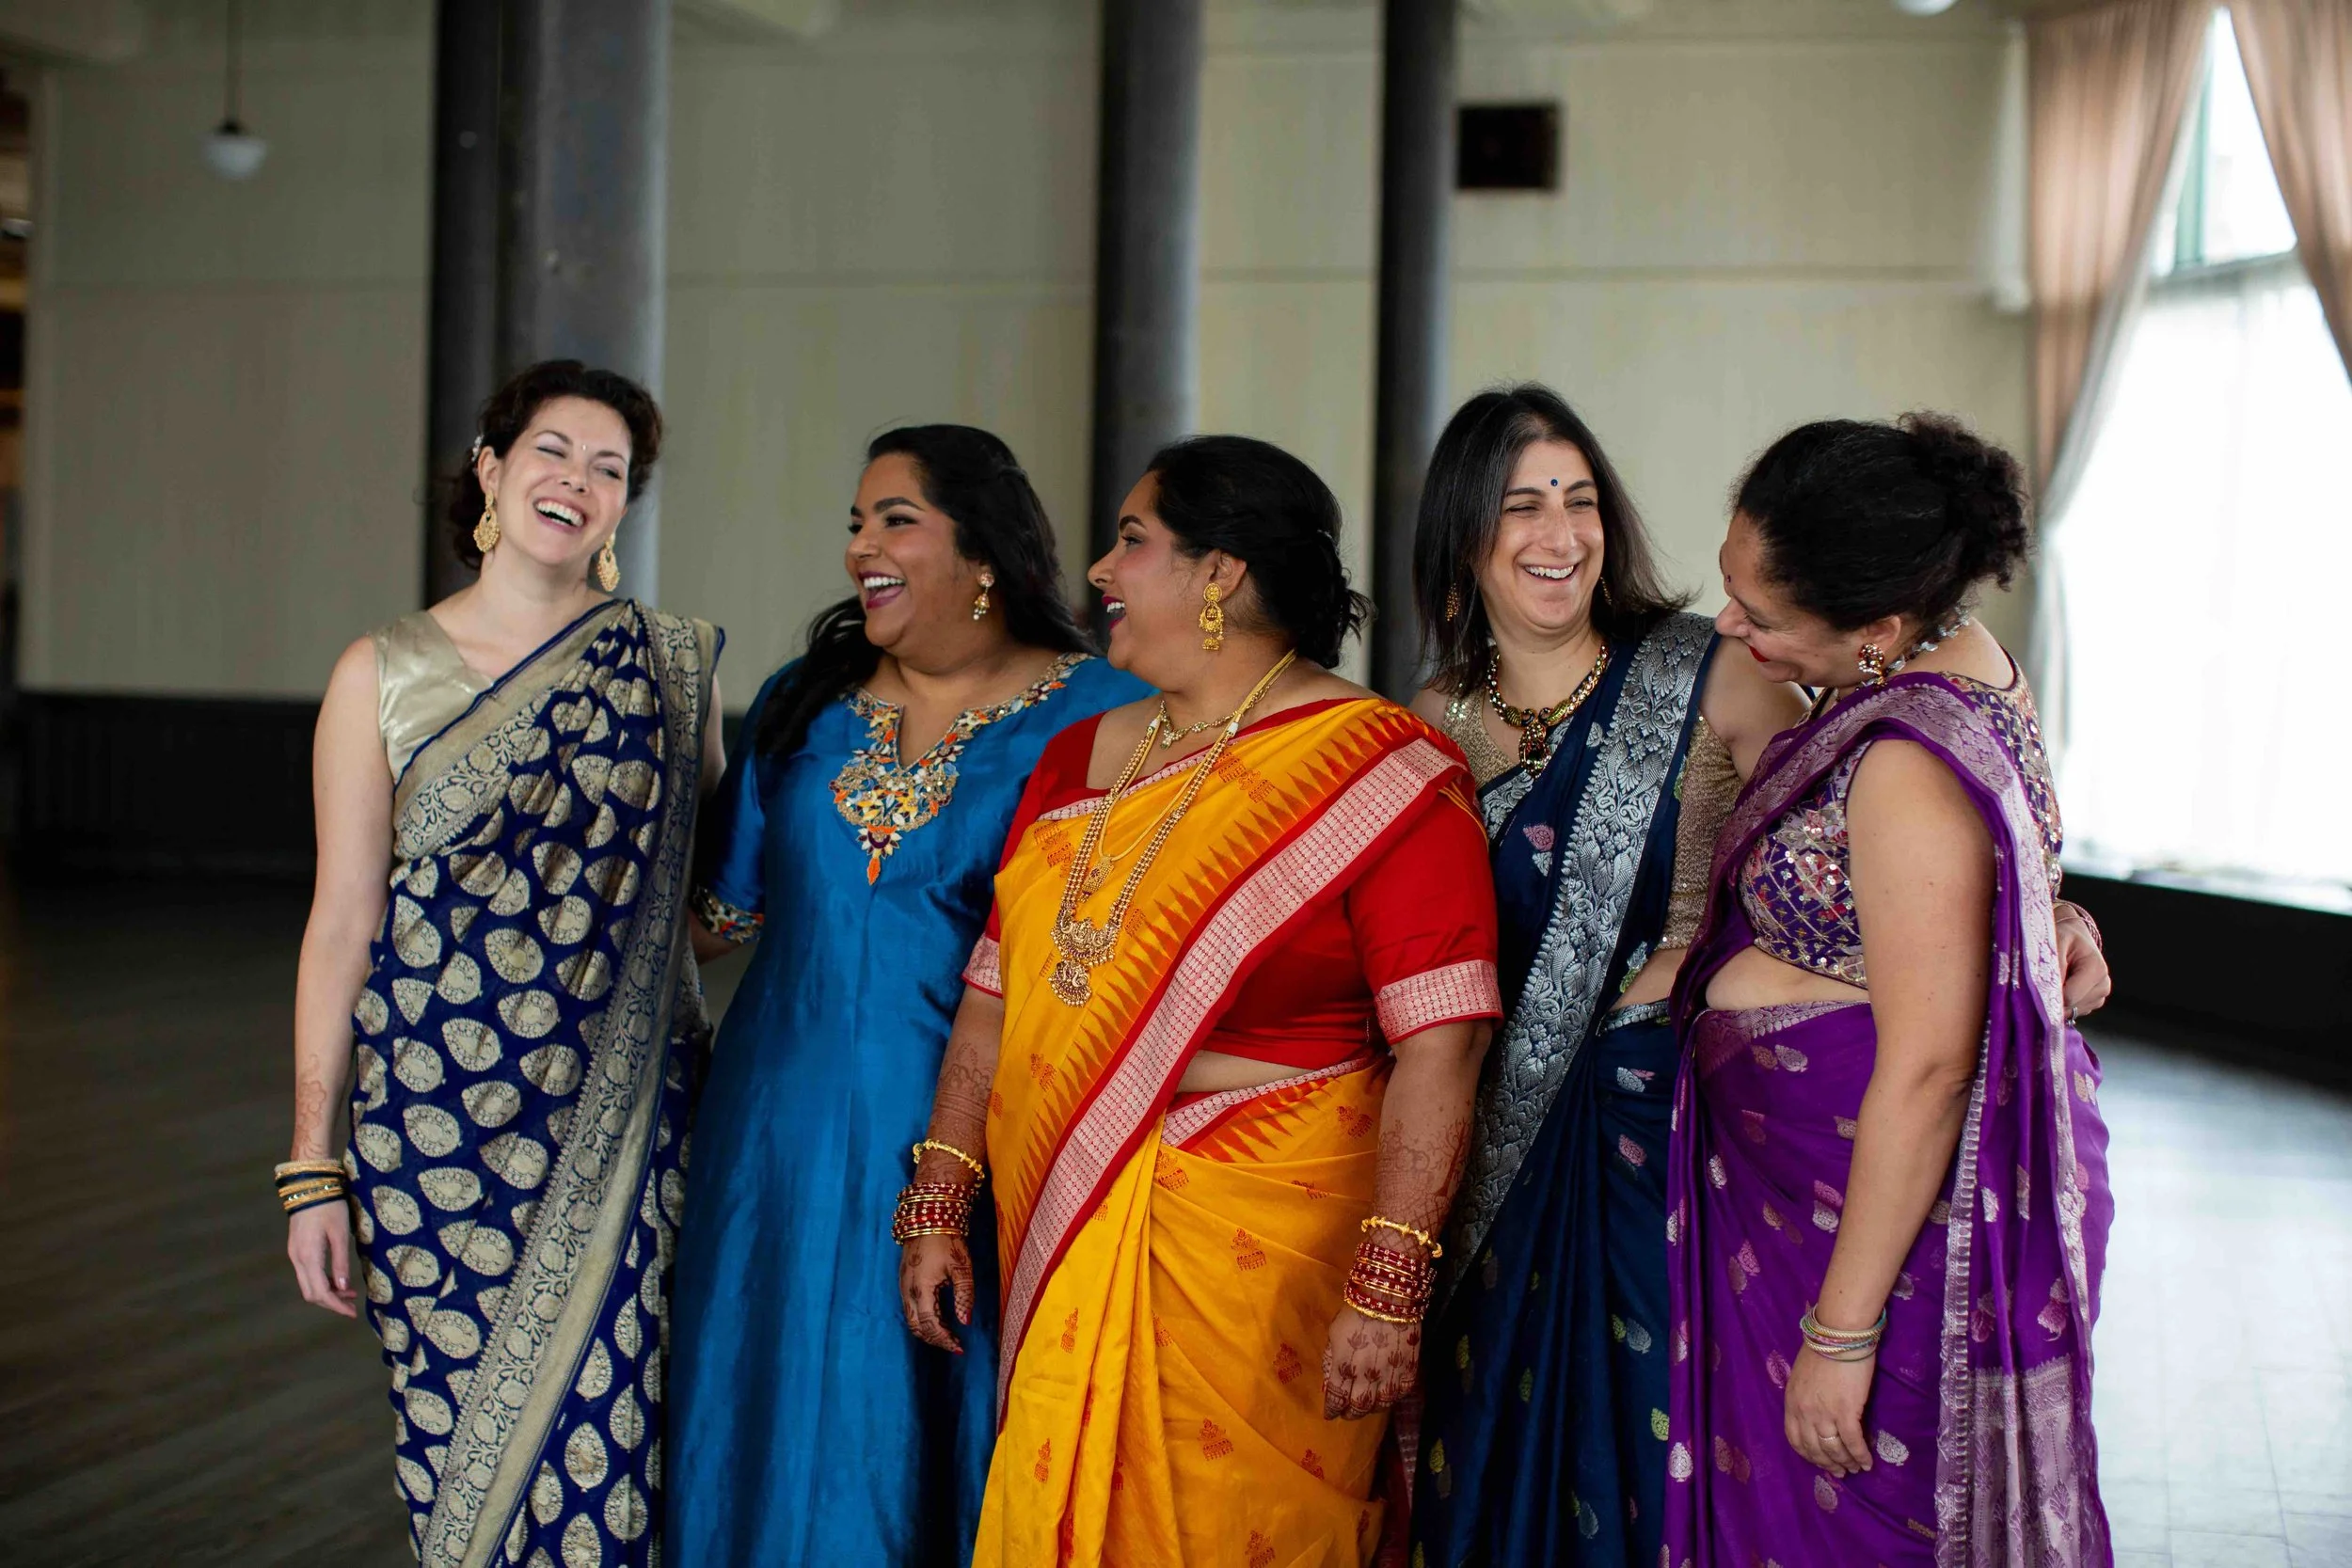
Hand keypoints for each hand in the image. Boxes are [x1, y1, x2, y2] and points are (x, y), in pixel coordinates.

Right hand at [288, 1202, 359, 1318]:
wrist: (308, 1185)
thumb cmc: (329, 1206)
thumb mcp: (340, 1233)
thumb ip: (341, 1261)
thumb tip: (344, 1287)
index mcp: (309, 1257)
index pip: (320, 1292)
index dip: (335, 1306)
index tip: (352, 1313)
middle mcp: (297, 1259)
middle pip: (311, 1293)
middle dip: (331, 1302)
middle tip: (352, 1305)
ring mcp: (294, 1254)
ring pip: (308, 1284)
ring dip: (327, 1292)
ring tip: (349, 1292)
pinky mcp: (296, 1248)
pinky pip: (307, 1273)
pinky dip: (322, 1280)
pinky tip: (337, 1279)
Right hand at [899, 1233, 973, 1353]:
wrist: (928, 1217)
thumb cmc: (948, 1240)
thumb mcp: (961, 1267)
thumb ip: (964, 1295)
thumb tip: (965, 1321)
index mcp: (921, 1289)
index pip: (930, 1325)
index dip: (944, 1339)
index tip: (960, 1347)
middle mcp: (907, 1291)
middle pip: (916, 1326)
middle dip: (934, 1339)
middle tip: (954, 1344)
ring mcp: (903, 1285)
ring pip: (910, 1318)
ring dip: (927, 1330)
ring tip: (948, 1334)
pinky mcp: (903, 1280)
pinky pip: (909, 1308)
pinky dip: (922, 1318)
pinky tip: (938, 1317)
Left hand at [1321, 1306, 1419, 1419]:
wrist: (1388, 1298)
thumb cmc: (1354, 1312)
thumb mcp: (1333, 1334)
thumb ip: (1331, 1360)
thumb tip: (1329, 1382)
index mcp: (1344, 1367)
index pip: (1336, 1399)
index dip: (1332, 1409)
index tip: (1329, 1413)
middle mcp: (1366, 1377)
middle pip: (1359, 1407)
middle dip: (1351, 1413)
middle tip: (1347, 1414)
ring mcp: (1389, 1375)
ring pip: (1381, 1405)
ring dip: (1371, 1408)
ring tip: (1366, 1406)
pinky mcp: (1409, 1370)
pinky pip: (1401, 1393)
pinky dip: (1392, 1398)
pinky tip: (1387, 1396)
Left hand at [1784, 1344, 1874, 1477]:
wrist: (1839, 1335)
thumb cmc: (1823, 1349)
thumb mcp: (1802, 1376)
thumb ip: (1804, 1397)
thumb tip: (1814, 1413)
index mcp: (1791, 1402)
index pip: (1795, 1439)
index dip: (1808, 1455)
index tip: (1820, 1462)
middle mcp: (1804, 1412)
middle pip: (1814, 1448)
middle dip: (1828, 1463)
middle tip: (1840, 1472)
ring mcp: (1824, 1413)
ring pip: (1834, 1449)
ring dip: (1846, 1462)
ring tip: (1855, 1468)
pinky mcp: (1846, 1411)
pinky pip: (1853, 1442)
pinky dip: (1860, 1455)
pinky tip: (1867, 1462)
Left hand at [2054, 903, 2110, 1023]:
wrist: (2075, 936)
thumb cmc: (2064, 937)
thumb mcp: (2056, 942)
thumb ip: (2055, 965)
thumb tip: (2051, 990)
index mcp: (2096, 969)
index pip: (2070, 996)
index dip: (2051, 994)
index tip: (2037, 985)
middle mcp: (2103, 985)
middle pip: (2071, 1006)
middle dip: (2054, 997)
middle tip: (2044, 980)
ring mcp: (2100, 996)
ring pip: (2072, 1011)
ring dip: (2059, 1001)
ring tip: (2055, 980)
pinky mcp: (2094, 1002)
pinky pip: (2074, 1011)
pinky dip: (2064, 1003)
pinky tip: (2060, 986)